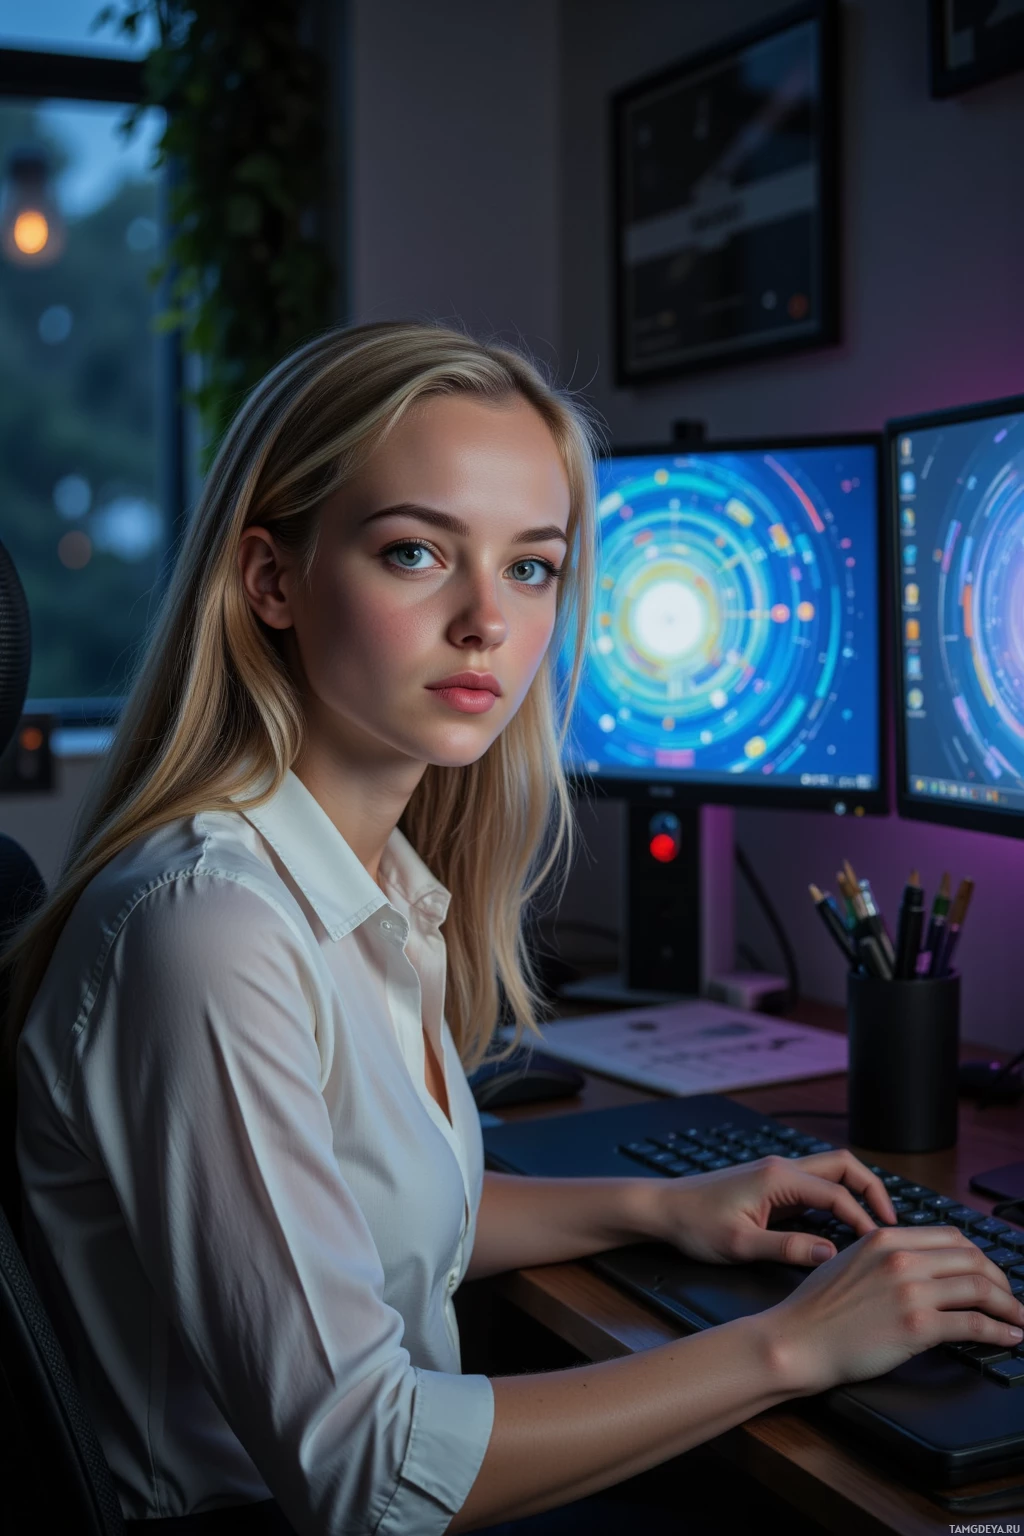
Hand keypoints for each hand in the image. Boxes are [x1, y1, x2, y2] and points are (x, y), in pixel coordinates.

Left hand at [645, 1149, 896, 1266]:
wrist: (664, 1208)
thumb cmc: (695, 1225)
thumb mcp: (741, 1244)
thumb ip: (787, 1248)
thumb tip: (831, 1253)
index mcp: (778, 1177)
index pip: (836, 1193)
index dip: (862, 1219)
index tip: (879, 1246)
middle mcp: (782, 1168)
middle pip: (843, 1167)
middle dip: (871, 1190)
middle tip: (891, 1225)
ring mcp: (777, 1175)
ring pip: (830, 1174)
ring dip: (855, 1194)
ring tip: (875, 1228)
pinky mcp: (772, 1186)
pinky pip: (815, 1188)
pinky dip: (836, 1201)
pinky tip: (842, 1230)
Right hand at [765, 1223, 1023, 1393]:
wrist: (797, 1339)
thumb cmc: (817, 1309)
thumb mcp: (850, 1261)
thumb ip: (885, 1256)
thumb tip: (920, 1265)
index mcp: (885, 1237)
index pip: (951, 1237)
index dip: (978, 1255)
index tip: (988, 1272)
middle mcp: (901, 1257)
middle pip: (972, 1258)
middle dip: (1000, 1279)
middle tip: (1011, 1297)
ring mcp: (910, 1290)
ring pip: (980, 1288)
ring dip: (1009, 1305)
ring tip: (1019, 1318)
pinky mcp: (917, 1325)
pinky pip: (973, 1324)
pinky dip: (1000, 1330)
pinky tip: (1010, 1336)